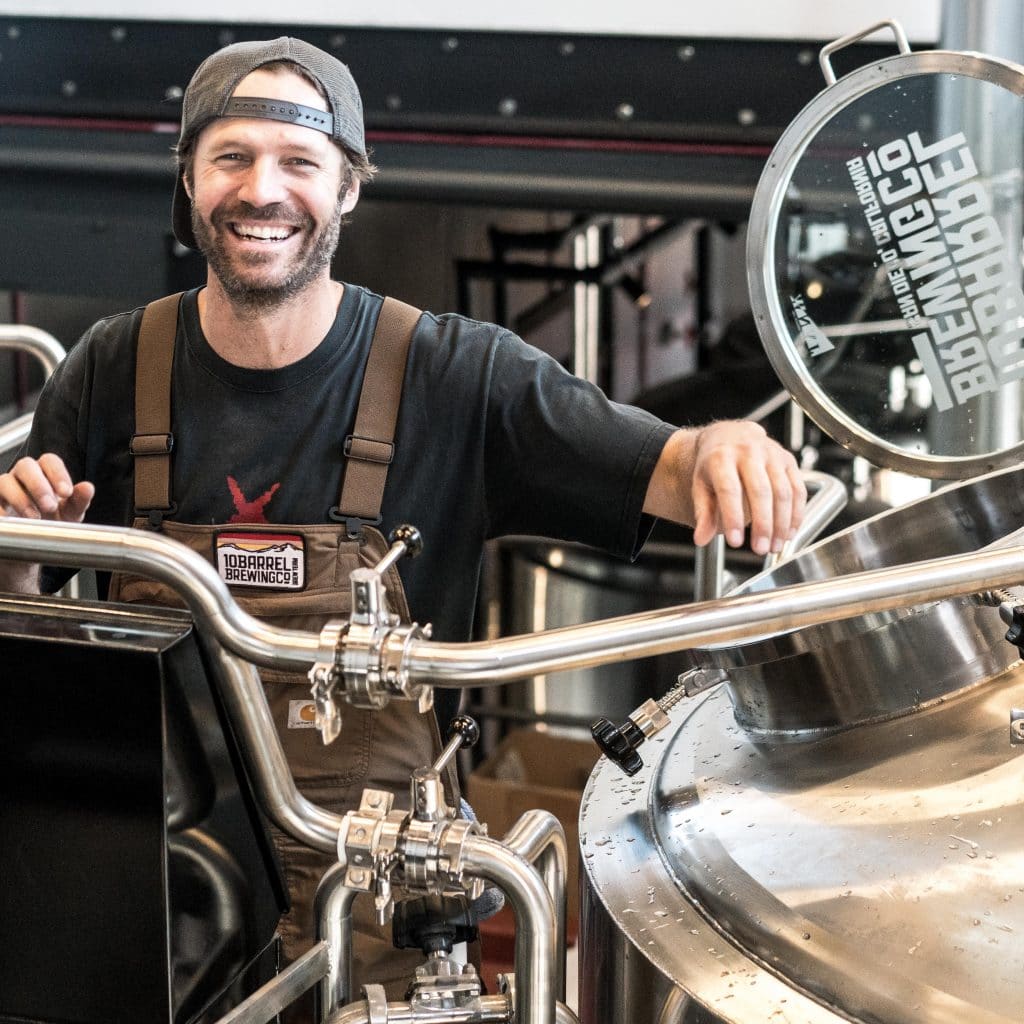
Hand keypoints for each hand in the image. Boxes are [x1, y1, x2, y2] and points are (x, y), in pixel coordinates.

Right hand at [0, 454, 93, 522]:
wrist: (33, 539)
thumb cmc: (53, 519)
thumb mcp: (70, 512)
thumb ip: (79, 500)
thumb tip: (88, 487)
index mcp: (45, 472)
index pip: (50, 461)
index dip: (58, 474)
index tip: (67, 493)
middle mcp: (23, 475)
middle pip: (26, 466)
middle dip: (38, 485)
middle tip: (50, 505)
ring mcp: (5, 487)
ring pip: (5, 481)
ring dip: (20, 499)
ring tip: (34, 517)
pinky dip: (1, 511)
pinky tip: (12, 521)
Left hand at [689, 422, 804, 554]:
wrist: (729, 436)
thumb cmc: (714, 464)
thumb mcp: (701, 485)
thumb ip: (703, 513)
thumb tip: (701, 539)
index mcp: (721, 457)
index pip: (729, 489)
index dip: (733, 517)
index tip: (735, 542)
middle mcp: (748, 452)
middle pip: (761, 491)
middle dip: (763, 524)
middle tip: (760, 549)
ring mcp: (772, 454)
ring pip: (783, 491)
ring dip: (782, 523)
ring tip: (775, 546)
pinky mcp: (788, 460)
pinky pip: (798, 489)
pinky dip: (797, 514)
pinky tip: (790, 532)